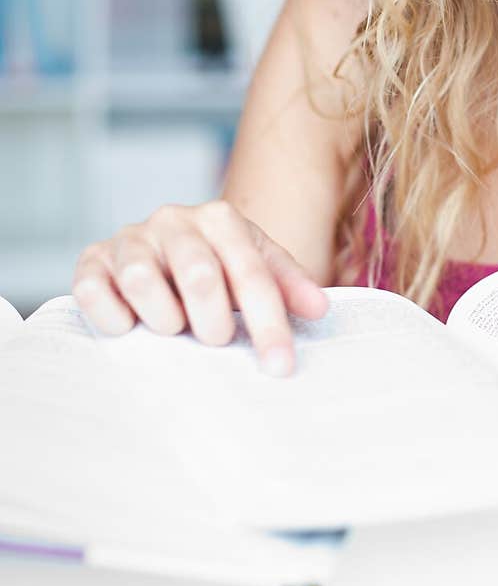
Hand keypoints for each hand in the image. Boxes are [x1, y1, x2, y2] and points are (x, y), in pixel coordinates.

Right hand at [71, 201, 327, 375]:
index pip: (251, 273)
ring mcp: (130, 238)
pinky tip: (131, 326)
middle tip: (217, 342)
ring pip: (142, 281)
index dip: (268, 324)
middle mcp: (173, 220)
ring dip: (163, 319)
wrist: (162, 251)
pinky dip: (115, 318)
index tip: (280, 367)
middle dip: (213, 322)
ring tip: (174, 328)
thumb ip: (287, 286)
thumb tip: (318, 308)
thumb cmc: (218, 267)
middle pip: (198, 275)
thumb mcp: (257, 268)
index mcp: (220, 218)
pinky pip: (95, 292)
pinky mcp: (92, 260)